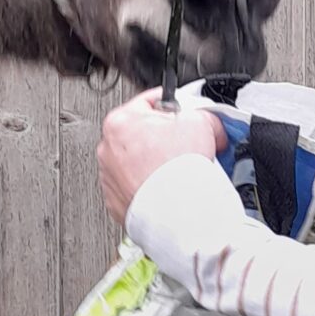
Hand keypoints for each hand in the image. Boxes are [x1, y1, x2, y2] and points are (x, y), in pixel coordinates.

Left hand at [97, 92, 226, 232]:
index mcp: (120, 121)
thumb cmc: (180, 169)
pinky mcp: (117, 202)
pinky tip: (169, 188)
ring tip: (178, 170)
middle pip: (142, 133)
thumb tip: (206, 118)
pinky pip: (136, 186)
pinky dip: (151, 186)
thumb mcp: (201, 120)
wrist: (179, 213)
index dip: (175, 107)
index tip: (186, 115)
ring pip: (138, 162)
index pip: (150, 102)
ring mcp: (110, 178)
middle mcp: (108, 149)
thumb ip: (200, 113)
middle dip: (165, 138)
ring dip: (156, 163)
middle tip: (186, 145)